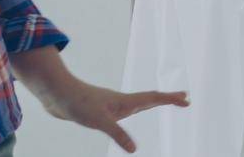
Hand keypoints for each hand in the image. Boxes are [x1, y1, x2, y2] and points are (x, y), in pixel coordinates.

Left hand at [34, 75, 188, 153]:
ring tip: (162, 102)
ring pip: (137, 103)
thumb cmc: (78, 103)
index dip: (170, 99)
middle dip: (167, 99)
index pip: (153, 98)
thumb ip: (117, 135)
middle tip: (184, 98)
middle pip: (150, 98)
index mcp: (124, 101)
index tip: (186, 99)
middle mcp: (120, 101)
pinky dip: (135, 110)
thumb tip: (134, 150)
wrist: (56, 94)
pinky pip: (124, 111)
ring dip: (152, 102)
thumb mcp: (99, 122)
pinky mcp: (100, 110)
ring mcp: (111, 105)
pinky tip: (126, 115)